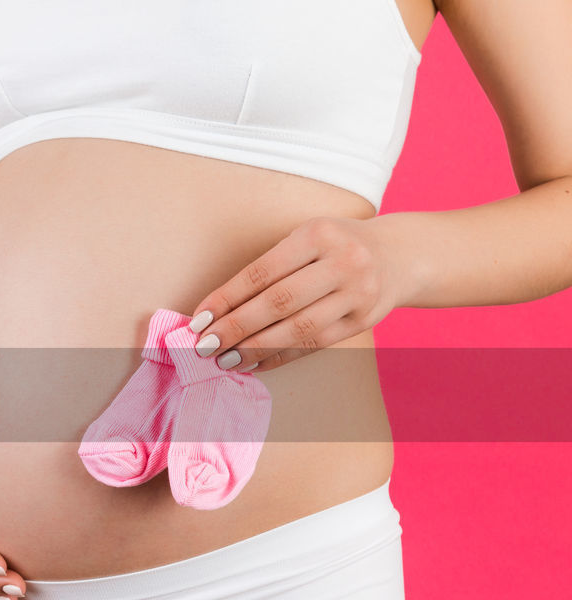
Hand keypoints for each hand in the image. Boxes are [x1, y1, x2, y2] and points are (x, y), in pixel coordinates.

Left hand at [186, 215, 412, 372]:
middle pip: (278, 303)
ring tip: (225, 361)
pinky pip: (315, 345)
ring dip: (255, 349)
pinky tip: (255, 364)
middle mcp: (342, 262)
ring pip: (298, 329)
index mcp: (317, 234)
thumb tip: (217, 310)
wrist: (400, 255)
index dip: (226, 298)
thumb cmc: (334, 246)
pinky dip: (281, 357)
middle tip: (204, 347)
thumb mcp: (306, 239)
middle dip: (236, 328)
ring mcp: (357, 293)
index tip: (199, 320)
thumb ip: (270, 268)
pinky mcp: (363, 321)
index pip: (261, 272)